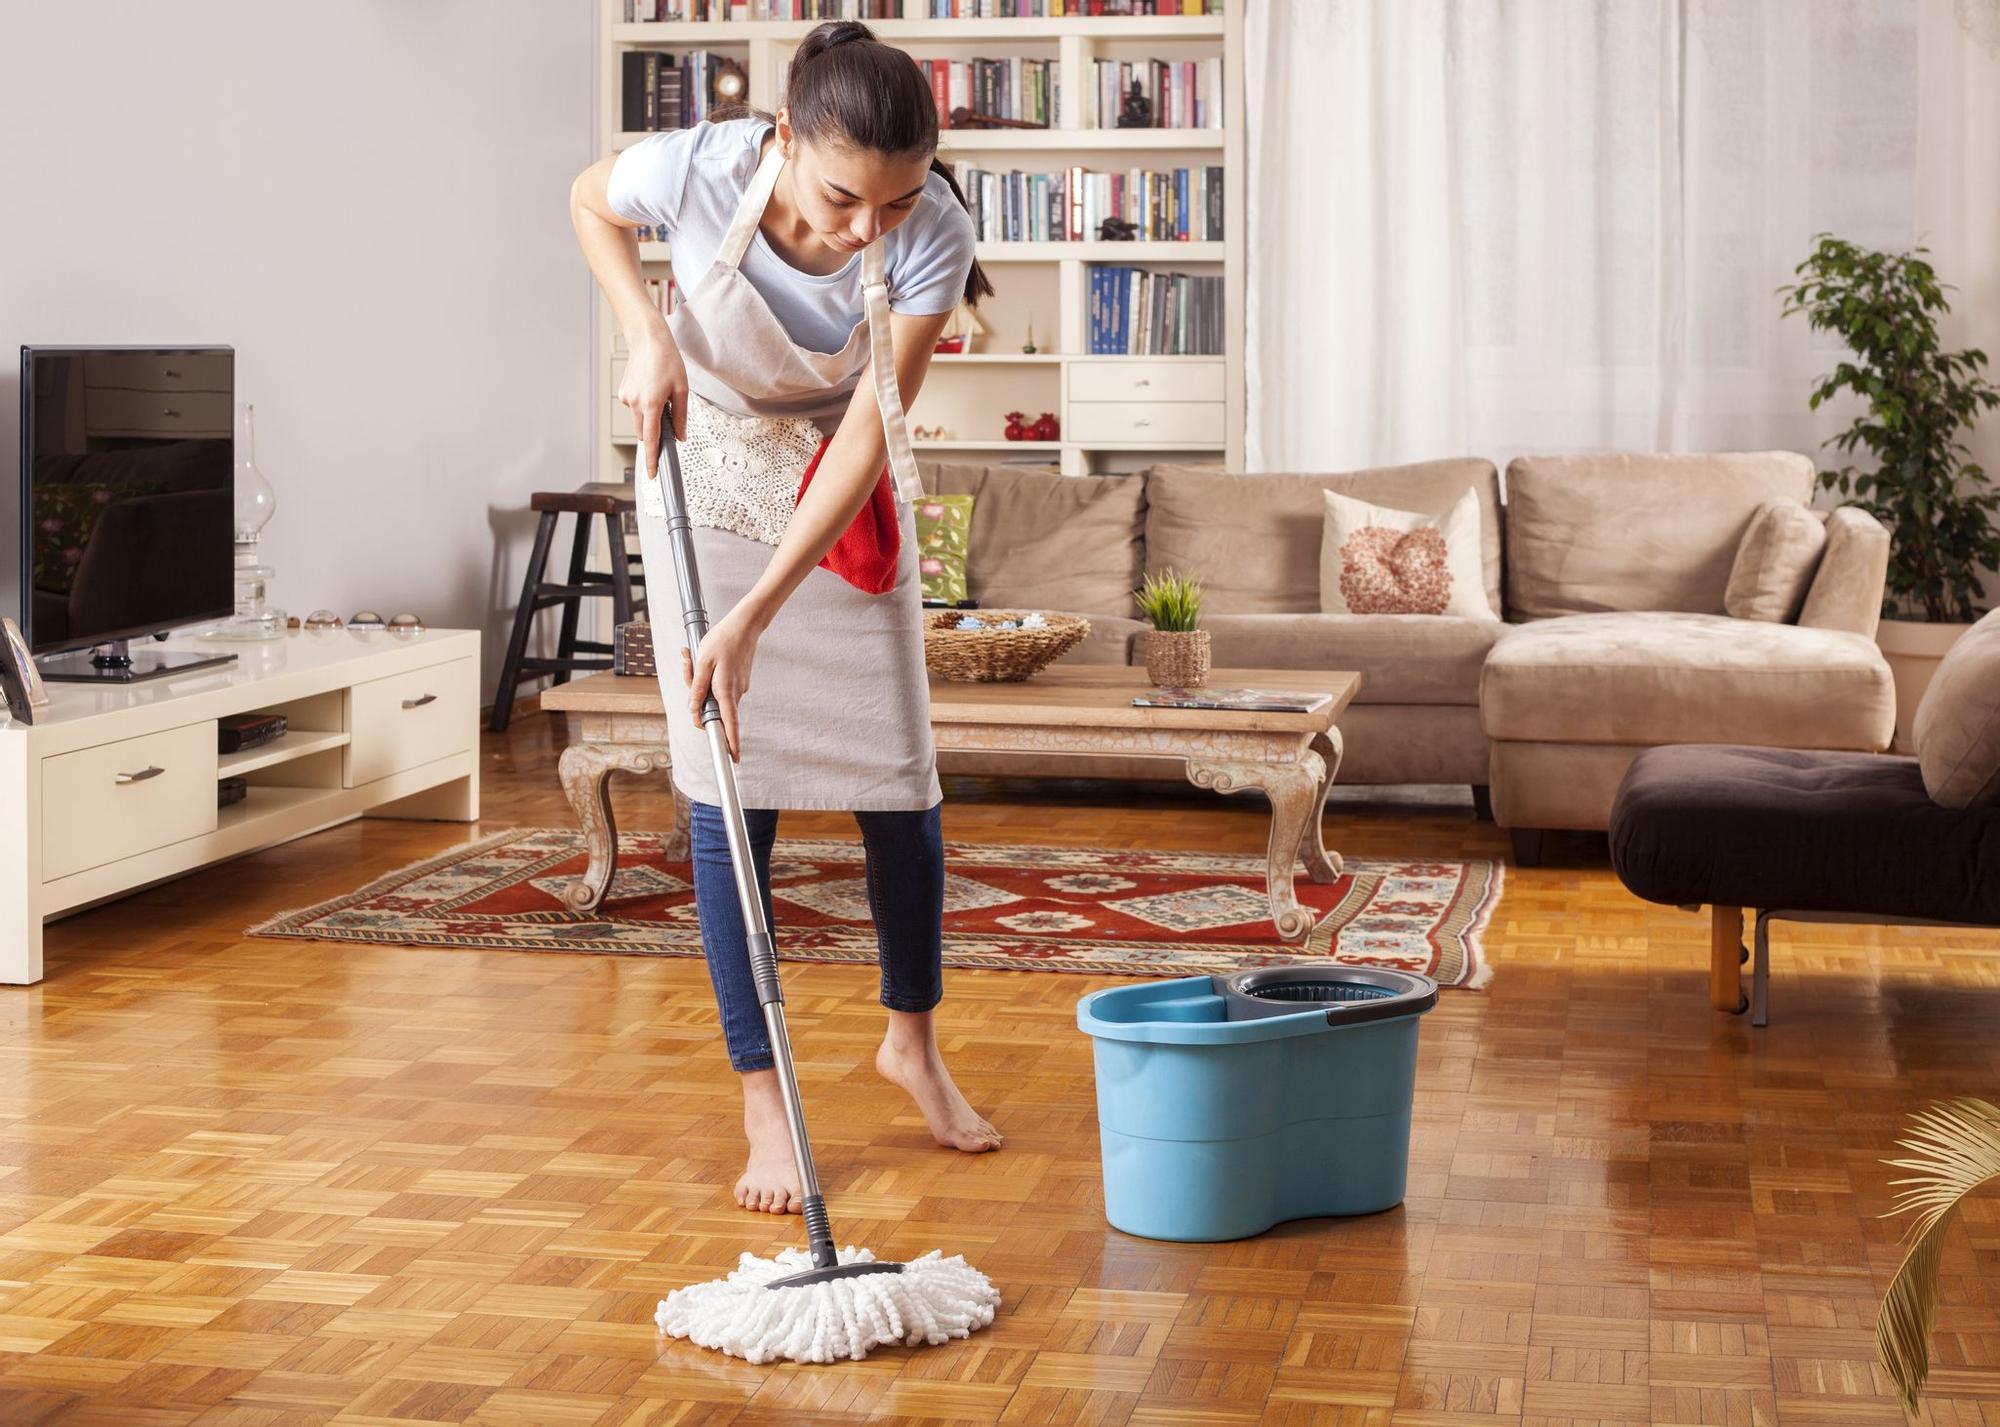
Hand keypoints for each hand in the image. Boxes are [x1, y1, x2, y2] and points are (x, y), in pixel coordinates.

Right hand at [620, 331, 688, 486]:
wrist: (648, 340)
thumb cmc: (667, 361)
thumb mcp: (682, 390)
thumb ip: (681, 416)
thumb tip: (680, 437)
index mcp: (652, 404)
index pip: (651, 439)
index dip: (652, 458)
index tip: (652, 474)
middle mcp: (635, 404)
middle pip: (644, 433)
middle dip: (655, 432)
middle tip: (668, 415)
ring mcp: (626, 399)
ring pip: (639, 421)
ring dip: (649, 417)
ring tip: (660, 394)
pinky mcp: (623, 393)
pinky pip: (634, 408)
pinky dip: (643, 406)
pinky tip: (650, 387)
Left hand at [682, 606, 761, 762]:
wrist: (744, 625)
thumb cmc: (721, 641)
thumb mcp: (703, 663)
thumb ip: (697, 688)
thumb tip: (693, 711)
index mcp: (726, 690)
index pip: (730, 724)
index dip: (731, 743)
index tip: (734, 758)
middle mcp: (735, 692)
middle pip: (713, 707)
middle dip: (696, 695)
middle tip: (687, 661)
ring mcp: (739, 687)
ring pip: (715, 696)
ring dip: (701, 682)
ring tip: (692, 655)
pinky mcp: (739, 681)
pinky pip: (720, 687)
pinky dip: (710, 678)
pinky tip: (705, 658)